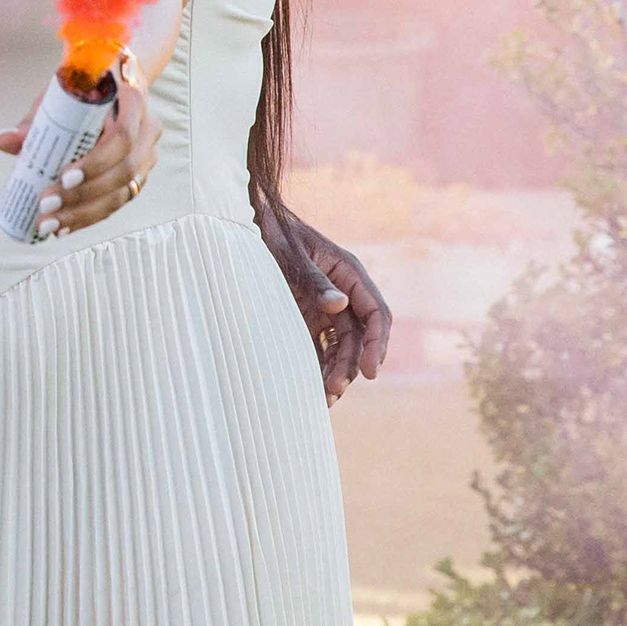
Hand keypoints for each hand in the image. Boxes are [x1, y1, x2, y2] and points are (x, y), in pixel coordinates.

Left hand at [0, 74, 159, 236]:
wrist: (115, 83)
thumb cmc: (83, 88)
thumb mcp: (60, 95)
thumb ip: (34, 119)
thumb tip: (2, 141)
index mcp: (132, 101)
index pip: (122, 137)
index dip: (96, 162)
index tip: (63, 177)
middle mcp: (147, 130)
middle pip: (123, 172)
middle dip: (83, 195)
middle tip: (45, 206)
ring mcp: (146, 156)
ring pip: (122, 193)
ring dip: (84, 214)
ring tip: (49, 224)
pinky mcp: (138, 176)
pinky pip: (117, 202)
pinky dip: (89, 217)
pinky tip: (64, 228)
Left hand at [256, 198, 392, 399]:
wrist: (249, 225)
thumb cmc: (273, 233)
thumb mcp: (291, 254)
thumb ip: (314, 280)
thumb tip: (339, 305)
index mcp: (349, 273)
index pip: (376, 313)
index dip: (377, 343)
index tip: (370, 370)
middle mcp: (343, 293)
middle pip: (359, 338)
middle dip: (351, 366)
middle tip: (334, 390)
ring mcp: (326, 308)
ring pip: (341, 348)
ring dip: (336, 373)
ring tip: (324, 399)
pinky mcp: (306, 319)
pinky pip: (319, 348)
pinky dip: (318, 368)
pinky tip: (311, 389)